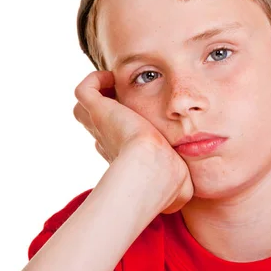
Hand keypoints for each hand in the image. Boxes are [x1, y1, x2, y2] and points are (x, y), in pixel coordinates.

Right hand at [73, 70, 192, 213]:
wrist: (154, 169)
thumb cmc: (167, 181)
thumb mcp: (180, 188)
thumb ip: (184, 189)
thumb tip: (187, 192)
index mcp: (125, 158)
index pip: (115, 144)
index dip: (122, 136)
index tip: (138, 131)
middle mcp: (109, 142)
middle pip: (98, 125)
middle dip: (109, 113)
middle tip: (127, 102)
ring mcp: (101, 126)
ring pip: (84, 109)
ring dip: (97, 96)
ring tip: (117, 88)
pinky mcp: (98, 111)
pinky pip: (84, 90)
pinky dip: (94, 80)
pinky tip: (113, 78)